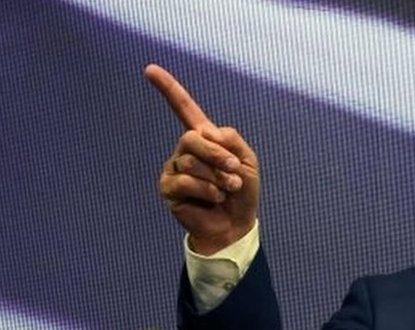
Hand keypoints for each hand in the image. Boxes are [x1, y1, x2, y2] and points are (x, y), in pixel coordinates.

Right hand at [147, 64, 259, 254]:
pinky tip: (213, 199)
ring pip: (191, 162)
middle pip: (193, 138)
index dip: (168, 89)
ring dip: (217, 177)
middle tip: (234, 171)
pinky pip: (186, 181)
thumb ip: (231, 140)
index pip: (183, 108)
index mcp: (204, 138)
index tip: (149, 69)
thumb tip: (206, 134)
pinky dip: (208, 190)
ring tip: (226, 190)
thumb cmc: (242, 192)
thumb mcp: (247, 161)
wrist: (235, 224)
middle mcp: (185, 150)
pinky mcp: (168, 188)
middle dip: (219, 155)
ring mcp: (174, 168)